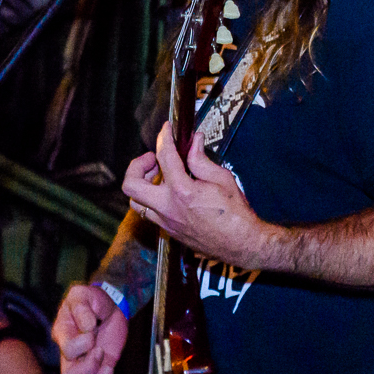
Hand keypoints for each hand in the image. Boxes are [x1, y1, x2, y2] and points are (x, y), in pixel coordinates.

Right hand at [53, 284, 125, 373]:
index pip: (66, 350)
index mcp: (64, 335)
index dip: (81, 345)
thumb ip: (82, 308)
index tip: (93, 332)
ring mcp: (87, 362)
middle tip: (101, 351)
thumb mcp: (84, 294)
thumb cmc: (92, 300)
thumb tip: (87, 327)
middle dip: (88, 368)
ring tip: (110, 367)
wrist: (109, 304)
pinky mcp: (103, 366)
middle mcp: (71, 354)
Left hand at [122, 125, 275, 268]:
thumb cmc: (236, 213)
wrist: (241, 244)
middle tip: (154, 159)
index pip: (165, 157)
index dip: (164, 138)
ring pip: (135, 202)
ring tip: (159, 177)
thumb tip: (194, 142)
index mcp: (183, 191)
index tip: (167, 130)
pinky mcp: (168, 231)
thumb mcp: (223, 179)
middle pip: (131, 184)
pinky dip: (153, 199)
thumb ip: (202, 160)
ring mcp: (166, 222)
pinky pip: (149, 213)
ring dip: (142, 185)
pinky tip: (169, 194)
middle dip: (137, 166)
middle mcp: (168, 207)